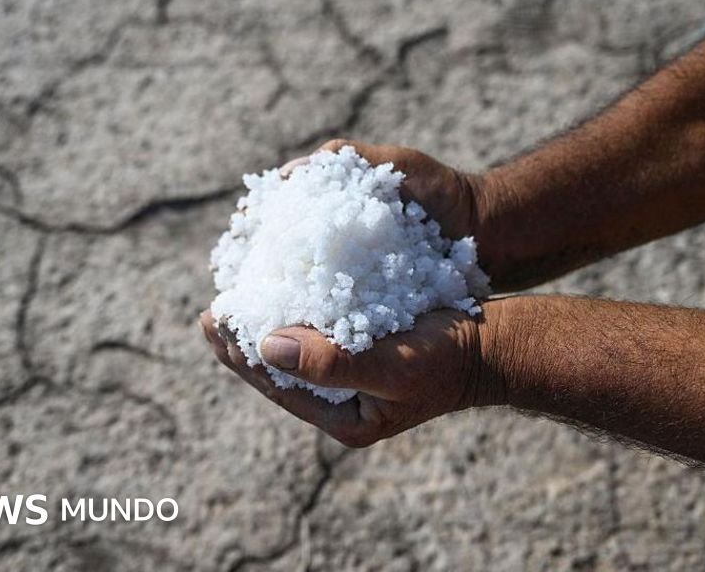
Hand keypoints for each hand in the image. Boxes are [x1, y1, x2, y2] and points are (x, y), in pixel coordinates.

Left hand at [201, 138, 499, 445]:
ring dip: (264, 323)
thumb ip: (331, 362)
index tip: (212, 320)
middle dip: (242, 341)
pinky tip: (279, 286)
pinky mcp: (361, 350)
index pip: (276, 386)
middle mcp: (341, 402)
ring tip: (236, 297)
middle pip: (276, 371)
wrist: (493, 346)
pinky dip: (292, 309)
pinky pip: (314, 333)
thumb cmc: (449, 359)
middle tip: (211, 311)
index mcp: (342, 419)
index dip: (239, 354)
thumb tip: (266, 344)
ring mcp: (350, 379)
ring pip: (292, 351)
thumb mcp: (392, 365)